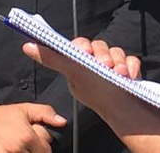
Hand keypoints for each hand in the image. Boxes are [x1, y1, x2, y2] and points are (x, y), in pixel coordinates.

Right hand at [0, 103, 66, 152]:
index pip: (46, 152)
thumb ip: (46, 113)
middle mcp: (16, 149)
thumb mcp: (25, 109)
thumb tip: (62, 122)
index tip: (35, 145)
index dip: (43, 149)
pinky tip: (7, 151)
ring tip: (15, 148)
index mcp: (26, 137)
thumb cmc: (1, 116)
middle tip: (24, 146)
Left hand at [22, 39, 156, 126]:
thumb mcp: (73, 75)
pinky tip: (129, 75)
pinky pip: (131, 59)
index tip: (84, 52)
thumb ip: (52, 59)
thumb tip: (28, 46)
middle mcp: (96, 60)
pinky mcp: (128, 68)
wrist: (122, 114)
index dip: (82, 45)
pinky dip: (131, 66)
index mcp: (80, 61)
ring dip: (118, 61)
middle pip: (100, 46)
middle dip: (103, 55)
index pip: (79, 44)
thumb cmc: (96, 95)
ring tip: (118, 73)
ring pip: (116, 51)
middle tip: (104, 66)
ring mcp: (114, 63)